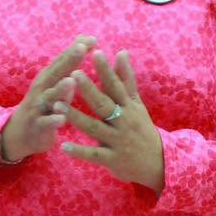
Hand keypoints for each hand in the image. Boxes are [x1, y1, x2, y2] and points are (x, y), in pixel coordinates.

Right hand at [0, 36, 96, 162]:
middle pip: (56, 72)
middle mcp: (42, 88)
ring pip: (49, 96)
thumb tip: (85, 38)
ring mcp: (38, 106)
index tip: (91, 39)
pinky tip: (62, 119)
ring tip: (71, 81)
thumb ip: (69, 62)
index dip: (76, 49)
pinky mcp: (37, 125)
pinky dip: (53, 120)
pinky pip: (45, 122)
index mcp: (49, 77)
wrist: (22, 131)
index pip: (63, 60)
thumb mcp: (56, 80)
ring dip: (60, 89)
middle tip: (81, 49)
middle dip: (69, 60)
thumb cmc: (46, 101)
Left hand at [61, 49, 164, 192]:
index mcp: (129, 106)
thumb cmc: (142, 129)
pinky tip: (63, 146)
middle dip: (89, 89)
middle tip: (73, 74)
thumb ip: (127, 79)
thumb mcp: (137, 104)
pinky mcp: (112, 159)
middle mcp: (123, 121)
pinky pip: (94, 155)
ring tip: (57, 106)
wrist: (158, 163)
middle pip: (104, 103)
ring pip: (94, 128)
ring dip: (76, 117)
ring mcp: (117, 141)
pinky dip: (79, 151)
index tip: (95, 53)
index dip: (106, 70)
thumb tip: (121, 52)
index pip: (116, 85)